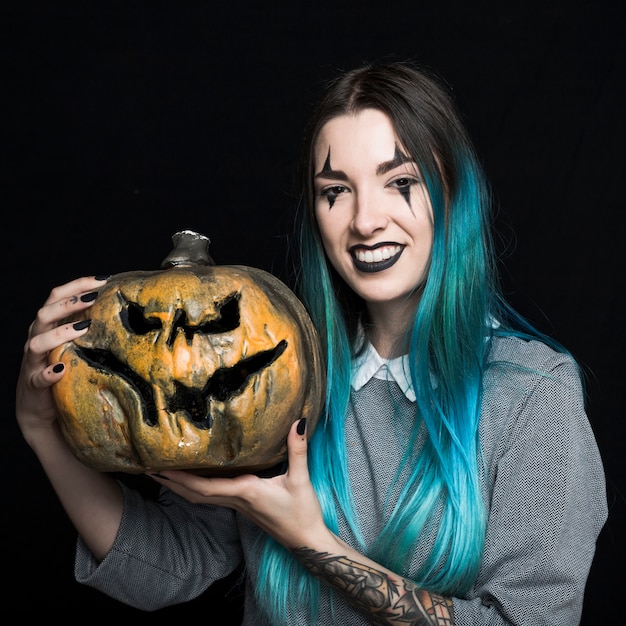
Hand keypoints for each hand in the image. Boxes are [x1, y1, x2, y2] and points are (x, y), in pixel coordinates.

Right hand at [16, 276, 106, 438]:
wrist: (39, 407)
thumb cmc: (63, 366)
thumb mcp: (75, 343)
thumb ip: (89, 325)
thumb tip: (124, 308)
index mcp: (48, 325)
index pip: (57, 296)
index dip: (78, 285)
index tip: (103, 280)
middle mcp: (37, 338)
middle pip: (45, 313)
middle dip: (69, 303)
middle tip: (94, 298)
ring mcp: (33, 361)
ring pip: (37, 342)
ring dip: (60, 333)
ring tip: (83, 327)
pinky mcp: (33, 384)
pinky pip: (37, 377)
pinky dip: (49, 372)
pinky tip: (61, 369)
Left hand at [148, 418, 328, 548]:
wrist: (305, 541)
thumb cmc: (302, 512)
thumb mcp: (301, 479)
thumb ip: (297, 449)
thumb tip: (299, 421)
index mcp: (245, 491)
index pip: (205, 486)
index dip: (181, 478)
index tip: (161, 468)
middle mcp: (235, 500)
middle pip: (194, 494)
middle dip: (170, 482)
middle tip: (147, 468)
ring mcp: (236, 506)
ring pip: (199, 498)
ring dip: (179, 487)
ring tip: (160, 473)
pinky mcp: (241, 507)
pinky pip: (210, 498)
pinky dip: (194, 489)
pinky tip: (191, 481)